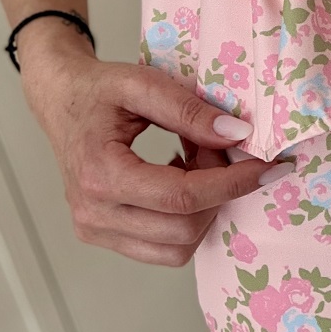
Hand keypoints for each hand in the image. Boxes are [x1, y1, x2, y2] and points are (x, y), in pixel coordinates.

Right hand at [19, 51, 293, 266]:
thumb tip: (239, 136)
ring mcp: (95, 231)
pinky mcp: (103, 237)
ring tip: (196, 160)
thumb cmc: (98, 89)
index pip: (182, 197)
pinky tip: (180, 175)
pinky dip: (185, 217)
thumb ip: (189, 109)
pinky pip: (162, 247)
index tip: (269, 167)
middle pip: (184, 230)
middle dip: (218, 191)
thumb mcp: (142, 83)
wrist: (60, 99)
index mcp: (101, 174)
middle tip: (218, 145)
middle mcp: (94, 214)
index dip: (233, 183)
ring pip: (177, 248)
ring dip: (204, 207)